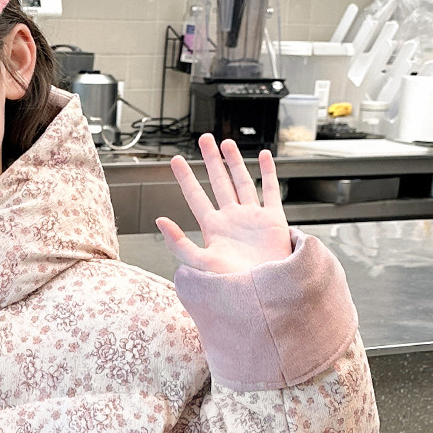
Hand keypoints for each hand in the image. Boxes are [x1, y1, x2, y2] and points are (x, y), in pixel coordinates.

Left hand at [157, 134, 291, 273]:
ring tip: (226, 143)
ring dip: (234, 162)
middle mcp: (231, 219)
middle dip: (210, 160)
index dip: (185, 178)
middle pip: (219, 182)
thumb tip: (159, 220)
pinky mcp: (273, 220)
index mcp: (213, 228)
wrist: (261, 293)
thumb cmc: (231, 285)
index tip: (175, 161)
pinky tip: (263, 157)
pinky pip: (270, 192)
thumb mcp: (200, 262)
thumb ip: (178, 243)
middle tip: (203, 139)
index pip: (196, 196)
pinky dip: (268, 173)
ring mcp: (252, 218)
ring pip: (242, 182)